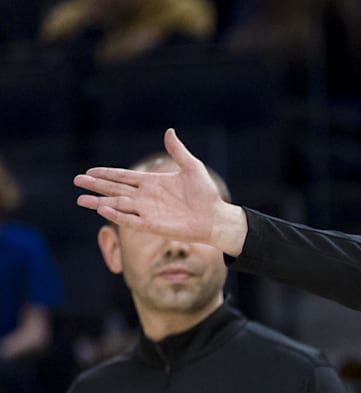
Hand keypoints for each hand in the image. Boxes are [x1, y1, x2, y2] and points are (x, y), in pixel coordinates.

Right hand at [73, 128, 247, 255]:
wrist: (216, 217)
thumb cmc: (206, 194)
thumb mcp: (192, 167)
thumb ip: (177, 151)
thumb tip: (169, 131)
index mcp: (152, 182)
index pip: (123, 176)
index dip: (106, 173)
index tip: (89, 171)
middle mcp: (146, 197)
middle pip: (115, 189)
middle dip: (96, 185)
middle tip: (76, 180)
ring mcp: (147, 211)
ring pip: (118, 205)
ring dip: (99, 201)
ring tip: (80, 199)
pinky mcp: (153, 225)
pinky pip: (130, 220)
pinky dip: (117, 215)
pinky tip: (103, 209)